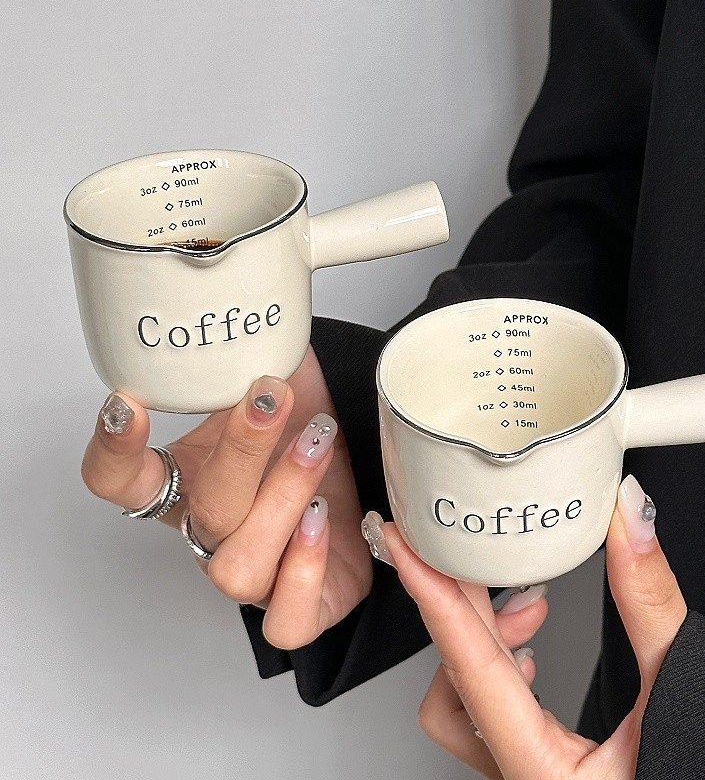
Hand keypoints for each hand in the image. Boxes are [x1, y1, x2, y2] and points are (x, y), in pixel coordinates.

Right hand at [82, 347, 371, 648]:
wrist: (363, 466)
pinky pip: (288, 620)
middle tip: (274, 398)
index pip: (119, 483)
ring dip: (282, 500)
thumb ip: (249, 356)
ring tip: (317, 446)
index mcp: (190, 482)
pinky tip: (323, 519)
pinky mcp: (305, 603)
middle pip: (204, 512)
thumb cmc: (313, 422)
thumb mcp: (276, 377)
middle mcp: (216, 533)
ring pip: (239, 569)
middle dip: (242, 451)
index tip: (129, 403)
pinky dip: (305, 570)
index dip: (112, 452)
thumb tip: (244, 314)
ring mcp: (257, 572)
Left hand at [365, 475, 686, 779]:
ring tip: (525, 599)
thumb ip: (651, 603)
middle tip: (458, 545)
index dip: (431, 594)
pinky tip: (528, 645)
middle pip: (455, 674)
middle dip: (461, 603)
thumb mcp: (682, 692)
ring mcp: (522, 768)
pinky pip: (488, 709)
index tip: (404, 547)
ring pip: (462, 697)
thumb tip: (631, 519)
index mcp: (539, 767)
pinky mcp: (535, 763)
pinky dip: (499, 664)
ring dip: (485, 638)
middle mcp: (518, 771)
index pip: (468, 663)